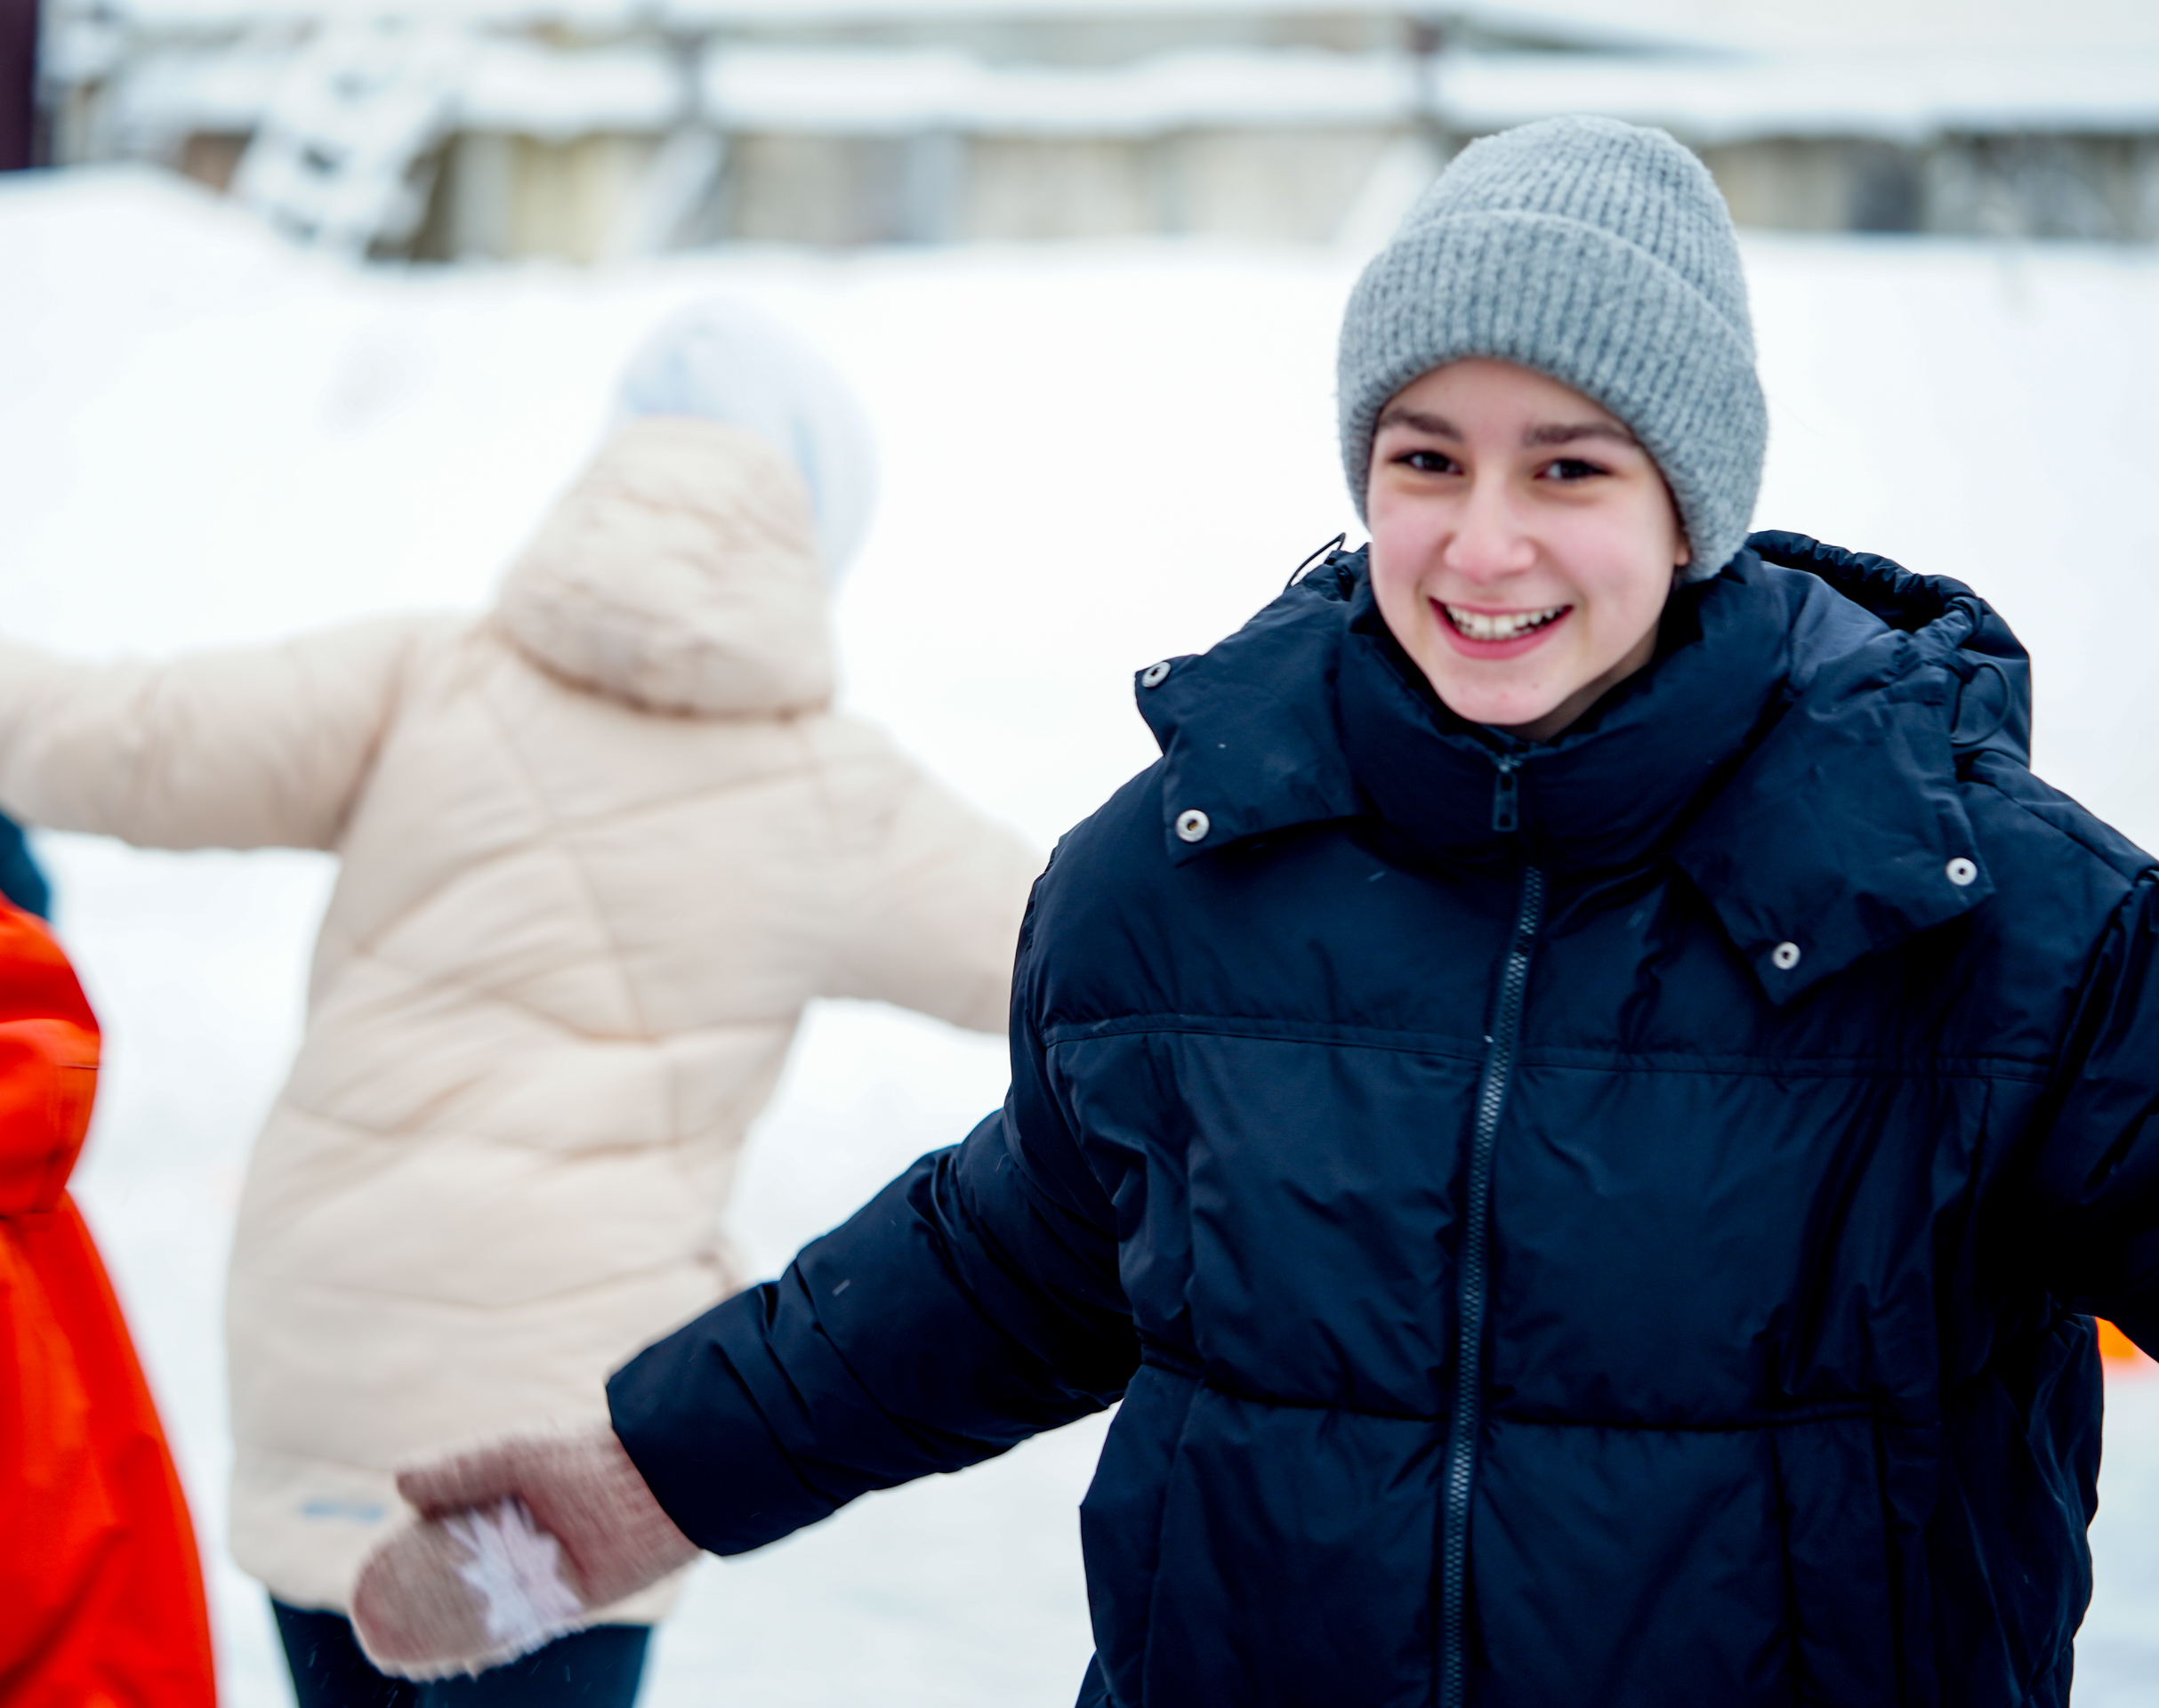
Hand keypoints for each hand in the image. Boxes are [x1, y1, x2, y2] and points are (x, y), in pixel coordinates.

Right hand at [351, 1422, 699, 1678]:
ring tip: (386, 1646)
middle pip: (455, 1576)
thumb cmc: (592, 1458)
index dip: (406, 1553)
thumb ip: (459, 1471)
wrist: (661, 1484)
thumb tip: (395, 1482)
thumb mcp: (517, 1454)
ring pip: (475, 1610)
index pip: (444, 1531)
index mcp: (508, 1497)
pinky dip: (474, 1645)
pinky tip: (434, 1656)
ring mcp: (539, 1574)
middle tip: (369, 1620)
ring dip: (434, 1629)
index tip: (371, 1572)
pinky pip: (509, 1631)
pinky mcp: (562, 1605)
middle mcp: (521, 1539)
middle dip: (413, 1598)